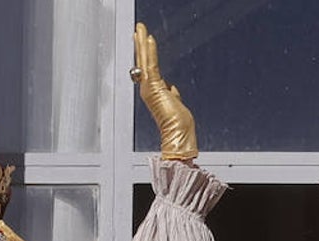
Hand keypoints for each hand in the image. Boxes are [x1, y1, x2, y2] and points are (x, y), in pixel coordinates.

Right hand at [133, 21, 197, 159]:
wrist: (178, 133)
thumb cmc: (179, 124)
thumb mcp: (176, 104)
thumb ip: (172, 95)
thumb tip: (172, 89)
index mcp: (153, 92)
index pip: (148, 68)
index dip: (146, 54)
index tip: (145, 41)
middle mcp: (148, 88)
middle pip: (143, 61)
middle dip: (141, 43)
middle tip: (138, 28)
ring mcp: (149, 87)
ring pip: (144, 60)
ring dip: (142, 43)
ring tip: (141, 29)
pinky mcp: (154, 87)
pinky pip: (151, 64)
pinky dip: (151, 51)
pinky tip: (150, 39)